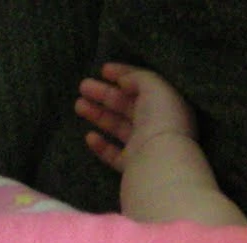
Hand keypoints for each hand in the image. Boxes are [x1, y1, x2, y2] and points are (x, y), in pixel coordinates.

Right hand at [76, 63, 198, 173]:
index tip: (103, 70)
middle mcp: (158, 126)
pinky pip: (115, 155)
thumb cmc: (161, 120)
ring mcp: (145, 148)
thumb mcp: (154, 87)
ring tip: (78, 105)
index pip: (144, 85)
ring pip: (119, 128)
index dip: (124, 74)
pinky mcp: (133, 167)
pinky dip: (102, 146)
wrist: (160, 164)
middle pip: (128, 106)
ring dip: (99, 115)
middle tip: (82, 86)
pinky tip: (89, 136)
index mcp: (167, 105)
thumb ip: (137, 77)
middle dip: (104, 94)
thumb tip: (122, 80)